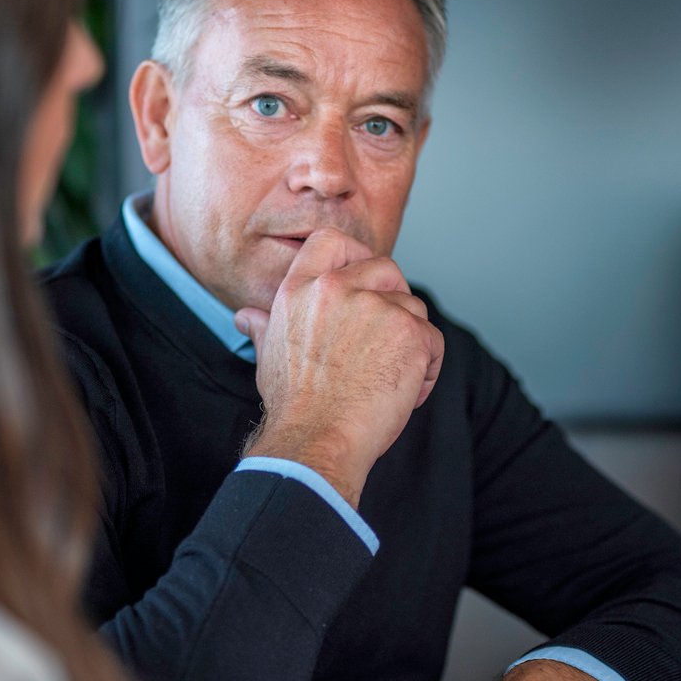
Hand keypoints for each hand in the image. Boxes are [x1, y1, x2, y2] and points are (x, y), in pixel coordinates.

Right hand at [236, 227, 443, 507]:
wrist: (317, 439)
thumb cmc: (293, 405)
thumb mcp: (268, 356)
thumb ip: (264, 326)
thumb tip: (246, 318)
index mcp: (300, 289)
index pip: (331, 241)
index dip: (355, 255)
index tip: (363, 281)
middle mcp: (337, 289)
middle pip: (386, 269)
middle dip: (394, 299)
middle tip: (386, 339)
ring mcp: (377, 308)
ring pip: (413, 308)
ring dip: (410, 342)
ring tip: (388, 378)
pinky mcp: (410, 333)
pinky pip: (433, 341)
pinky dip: (427, 369)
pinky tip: (404, 393)